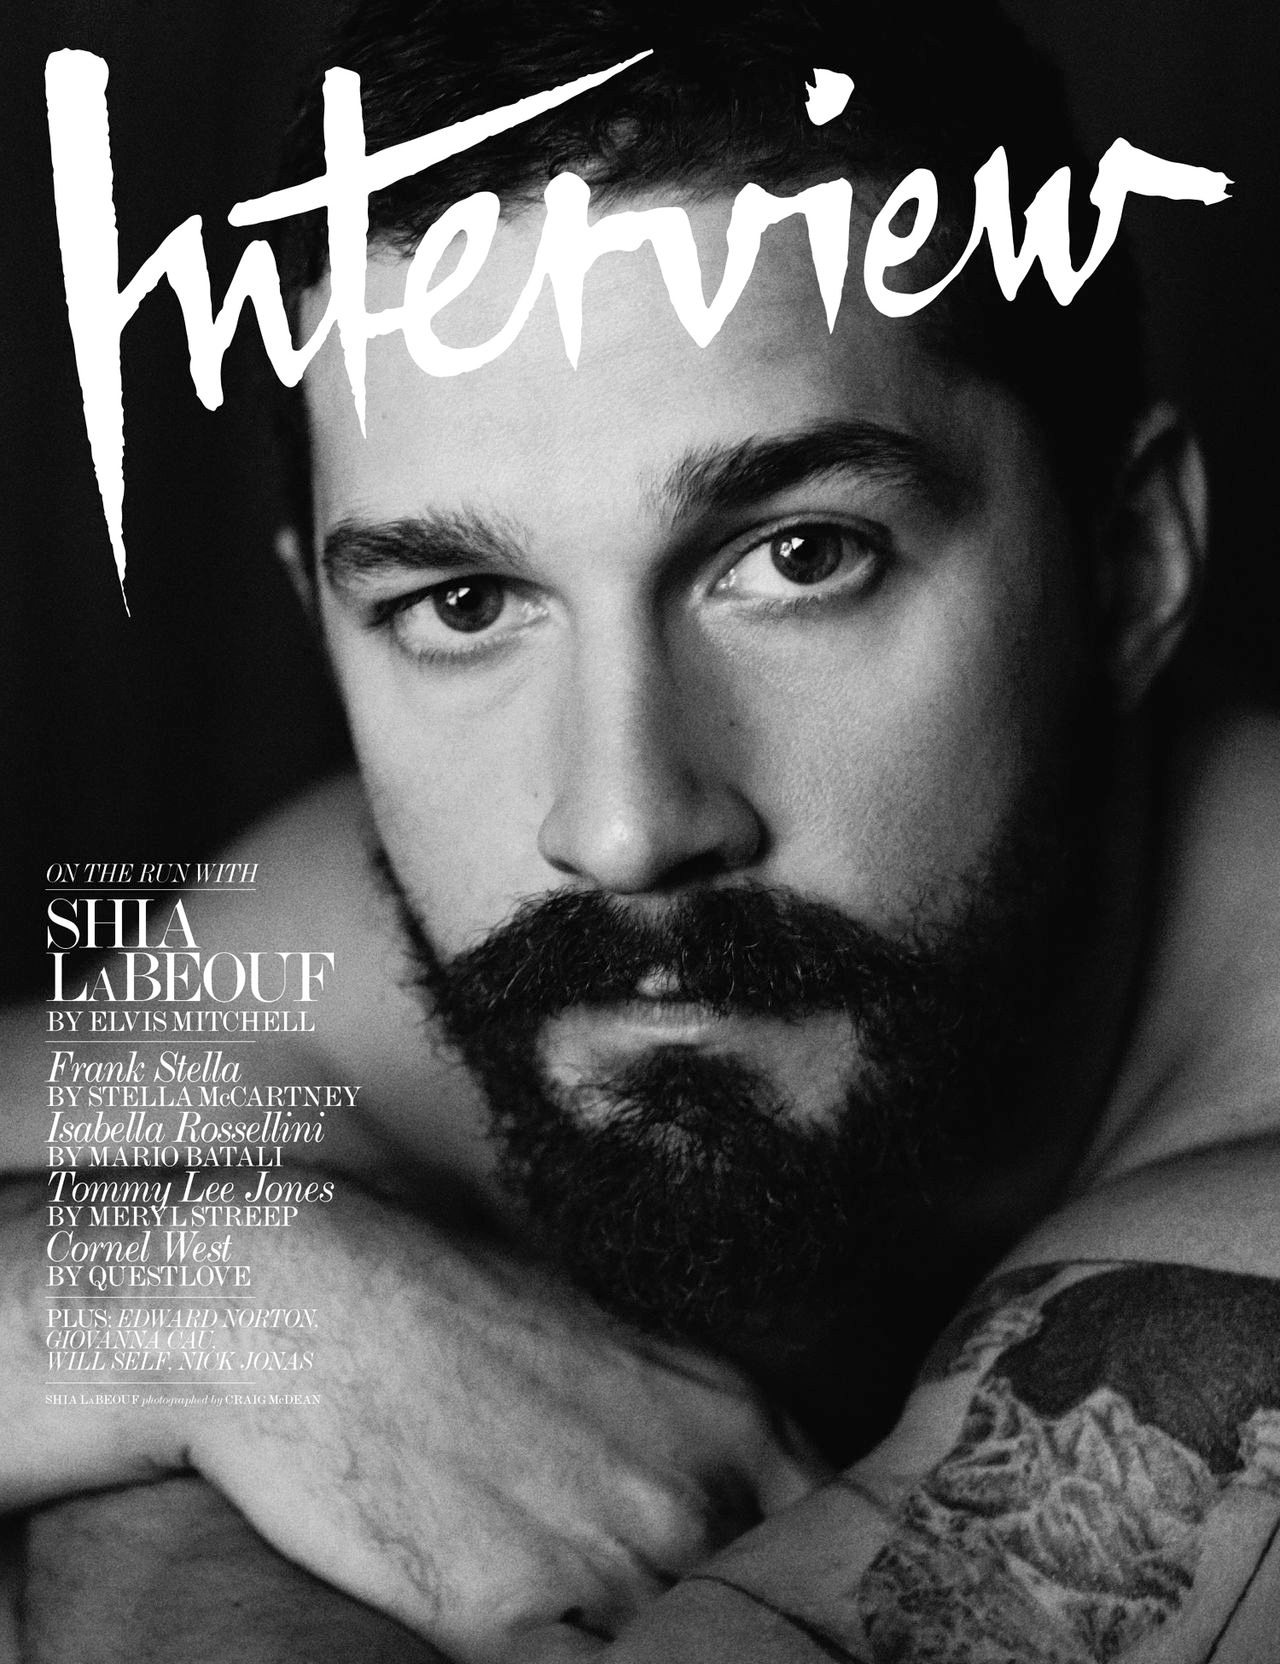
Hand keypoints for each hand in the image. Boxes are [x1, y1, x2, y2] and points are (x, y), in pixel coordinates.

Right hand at [173, 1179, 827, 1662]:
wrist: (309, 1303)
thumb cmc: (445, 1307)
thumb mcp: (605, 1343)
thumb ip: (683, 1434)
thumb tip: (721, 1512)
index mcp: (729, 1416)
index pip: (830, 1537)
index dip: (806, 1577)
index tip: (775, 1592)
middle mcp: (689, 1497)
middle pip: (749, 1609)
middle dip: (716, 1616)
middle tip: (662, 1597)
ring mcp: (605, 1566)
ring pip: (671, 1649)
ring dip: (642, 1642)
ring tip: (584, 1596)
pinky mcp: (505, 1629)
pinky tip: (527, 1631)